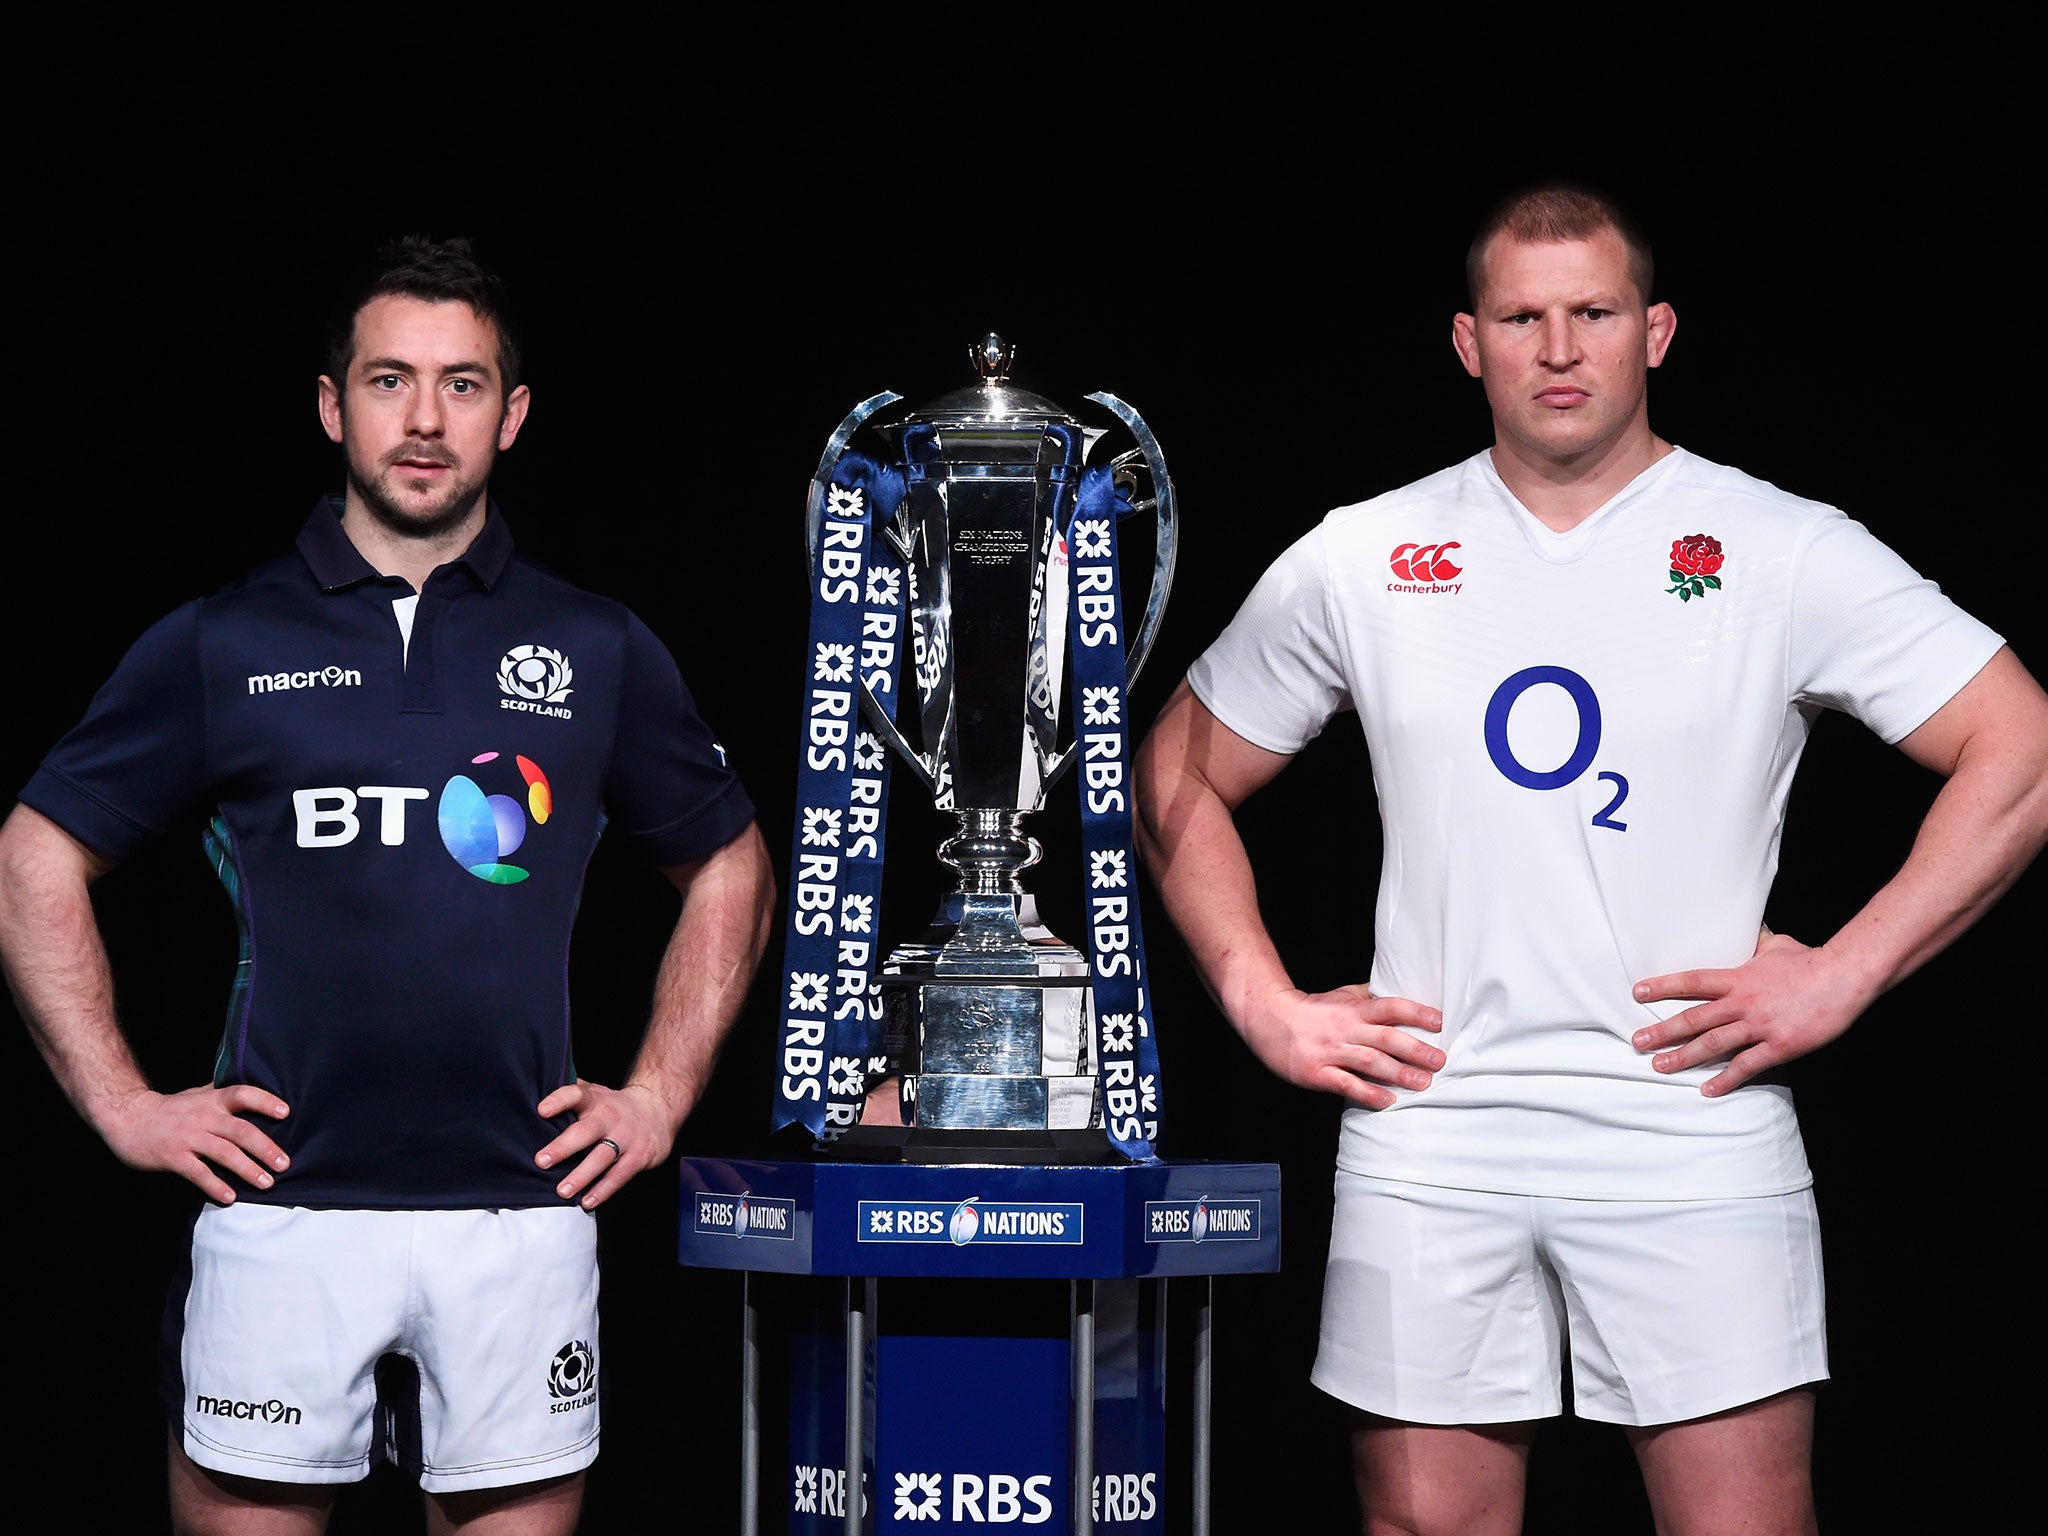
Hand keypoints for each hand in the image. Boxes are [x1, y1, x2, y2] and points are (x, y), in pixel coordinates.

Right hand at [98, 1083, 290, 1204]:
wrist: (128, 1117)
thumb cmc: (171, 1108)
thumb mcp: (198, 1094)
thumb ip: (224, 1096)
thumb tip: (256, 1096)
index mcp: (212, 1100)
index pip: (243, 1094)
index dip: (265, 1101)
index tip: (286, 1112)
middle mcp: (203, 1117)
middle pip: (241, 1130)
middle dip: (265, 1148)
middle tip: (284, 1164)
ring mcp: (188, 1137)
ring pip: (224, 1153)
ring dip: (247, 1169)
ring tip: (266, 1183)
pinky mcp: (173, 1156)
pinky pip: (198, 1173)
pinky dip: (215, 1185)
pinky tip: (230, 1197)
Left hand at [535, 1079, 673, 1209]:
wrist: (658, 1108)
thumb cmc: (613, 1106)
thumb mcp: (595, 1093)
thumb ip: (570, 1096)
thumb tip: (533, 1096)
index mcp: (594, 1099)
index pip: (575, 1095)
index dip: (559, 1101)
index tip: (542, 1111)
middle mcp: (609, 1116)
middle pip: (585, 1131)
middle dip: (564, 1146)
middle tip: (542, 1161)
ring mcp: (626, 1137)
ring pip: (602, 1157)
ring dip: (581, 1175)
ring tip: (562, 1191)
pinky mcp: (639, 1155)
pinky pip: (619, 1175)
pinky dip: (603, 1190)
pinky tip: (587, 1201)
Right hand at [1241, 983, 1443, 1108]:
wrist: (1268, 1019)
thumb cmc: (1310, 1009)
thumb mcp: (1340, 995)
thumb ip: (1367, 998)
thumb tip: (1397, 997)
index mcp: (1353, 1009)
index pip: (1390, 1007)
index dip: (1416, 1013)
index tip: (1439, 1022)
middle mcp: (1345, 1029)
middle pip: (1385, 1038)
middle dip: (1415, 1049)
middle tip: (1439, 1060)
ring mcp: (1331, 1051)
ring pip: (1370, 1062)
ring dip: (1399, 1073)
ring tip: (1422, 1082)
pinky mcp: (1318, 1073)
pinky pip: (1347, 1084)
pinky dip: (1368, 1093)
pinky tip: (1387, 1100)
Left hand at [1631, 930, 1876, 1095]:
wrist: (1845, 977)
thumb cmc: (1810, 960)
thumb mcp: (1776, 945)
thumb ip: (1756, 944)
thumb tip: (1751, 932)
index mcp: (1739, 977)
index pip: (1692, 981)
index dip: (1663, 986)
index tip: (1638, 993)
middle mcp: (1743, 1003)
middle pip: (1693, 1018)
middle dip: (1662, 1031)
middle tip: (1637, 1041)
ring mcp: (1760, 1026)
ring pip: (1713, 1045)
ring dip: (1683, 1057)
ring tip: (1659, 1066)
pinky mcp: (1780, 1046)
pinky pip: (1747, 1067)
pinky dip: (1726, 1080)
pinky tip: (1707, 1090)